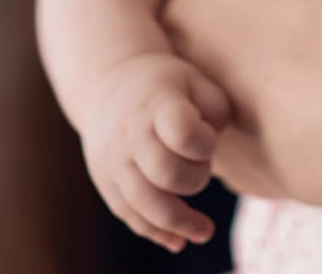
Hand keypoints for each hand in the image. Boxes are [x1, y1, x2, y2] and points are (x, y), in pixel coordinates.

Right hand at [77, 51, 230, 252]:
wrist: (108, 83)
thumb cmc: (166, 85)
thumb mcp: (196, 80)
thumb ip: (216, 110)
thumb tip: (212, 147)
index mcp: (157, 104)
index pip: (182, 132)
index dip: (205, 143)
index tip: (210, 140)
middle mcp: (130, 134)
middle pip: (166, 173)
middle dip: (195, 180)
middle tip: (204, 169)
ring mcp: (113, 161)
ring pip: (146, 204)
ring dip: (180, 222)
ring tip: (206, 232)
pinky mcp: (106, 183)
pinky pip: (129, 215)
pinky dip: (156, 232)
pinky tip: (179, 241)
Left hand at [160, 0, 321, 207]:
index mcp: (176, 26)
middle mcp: (181, 93)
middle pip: (219, 45)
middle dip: (258, 33)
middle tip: (315, 17)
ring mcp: (220, 145)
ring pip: (246, 95)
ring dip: (278, 81)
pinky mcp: (266, 179)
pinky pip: (280, 140)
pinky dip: (306, 123)